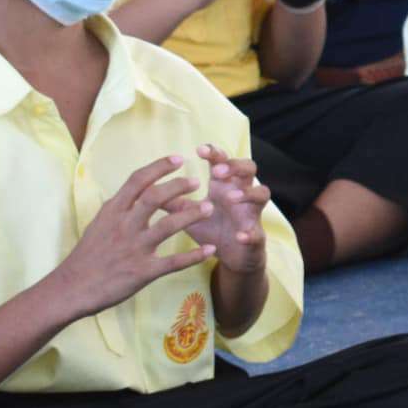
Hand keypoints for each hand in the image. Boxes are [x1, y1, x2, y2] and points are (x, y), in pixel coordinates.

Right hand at [49, 155, 216, 318]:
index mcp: (113, 211)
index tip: (178, 158)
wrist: (71, 288)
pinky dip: (194, 256)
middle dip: (179, 186)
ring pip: (168, 225)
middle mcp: (124, 225)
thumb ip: (118, 207)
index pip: (137, 180)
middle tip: (198, 182)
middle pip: (155, 197)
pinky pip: (174, 262)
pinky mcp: (142, 271)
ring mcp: (134, 248)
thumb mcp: (99, 224)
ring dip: (192, 215)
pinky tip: (210, 250)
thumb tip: (133, 191)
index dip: (159, 167)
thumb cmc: (87, 256)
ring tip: (210, 208)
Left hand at [180, 145, 269, 278]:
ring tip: (231, 197)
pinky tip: (240, 235)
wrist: (231, 257)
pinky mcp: (255, 237)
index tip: (199, 150)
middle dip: (235, 166)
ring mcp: (251, 214)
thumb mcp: (188, 215)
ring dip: (248, 193)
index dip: (215, 152)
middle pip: (249, 168)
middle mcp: (242, 194)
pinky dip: (250, 233)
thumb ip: (172, 202)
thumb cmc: (211, 229)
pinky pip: (257, 232)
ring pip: (262, 193)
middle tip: (217, 171)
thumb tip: (145, 189)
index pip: (223, 161)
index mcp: (224, 185)